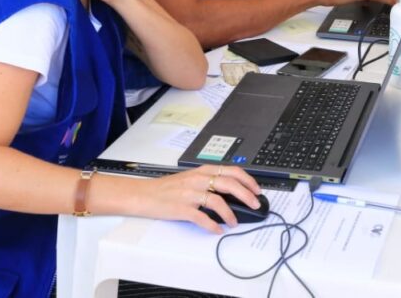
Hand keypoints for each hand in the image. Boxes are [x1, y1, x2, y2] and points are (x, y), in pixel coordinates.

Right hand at [136, 165, 262, 234]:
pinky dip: (212, 225)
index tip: (257, 190)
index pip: (232, 171)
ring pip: (218, 201)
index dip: (248, 180)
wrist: (143, 194)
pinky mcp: (181, 208)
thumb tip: (233, 191)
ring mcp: (190, 194)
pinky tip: (217, 229)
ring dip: (230, 213)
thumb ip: (209, 181)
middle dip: (246, 195)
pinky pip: (201, 217)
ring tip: (235, 222)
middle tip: (255, 205)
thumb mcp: (191, 178)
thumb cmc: (167, 188)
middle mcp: (198, 180)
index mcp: (202, 171)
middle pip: (229, 184)